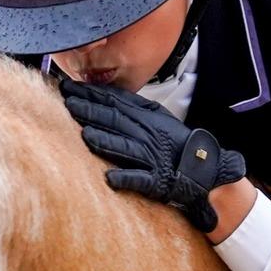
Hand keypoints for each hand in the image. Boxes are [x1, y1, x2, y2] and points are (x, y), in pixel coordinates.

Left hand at [60, 79, 245, 233]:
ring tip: (85, 135)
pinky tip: (109, 179)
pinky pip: (139, 180)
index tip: (69, 88)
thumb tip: (105, 95)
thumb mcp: (158, 117)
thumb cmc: (175, 143)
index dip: (91, 95)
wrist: (203, 168)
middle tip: (68, 103)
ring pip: (125, 148)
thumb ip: (134, 106)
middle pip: (116, 121)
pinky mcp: (156, 182)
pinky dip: (125, 179)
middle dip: (90, 111)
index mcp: (146, 119)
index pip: (114, 103)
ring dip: (106, 141)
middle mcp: (146, 136)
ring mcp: (151, 159)